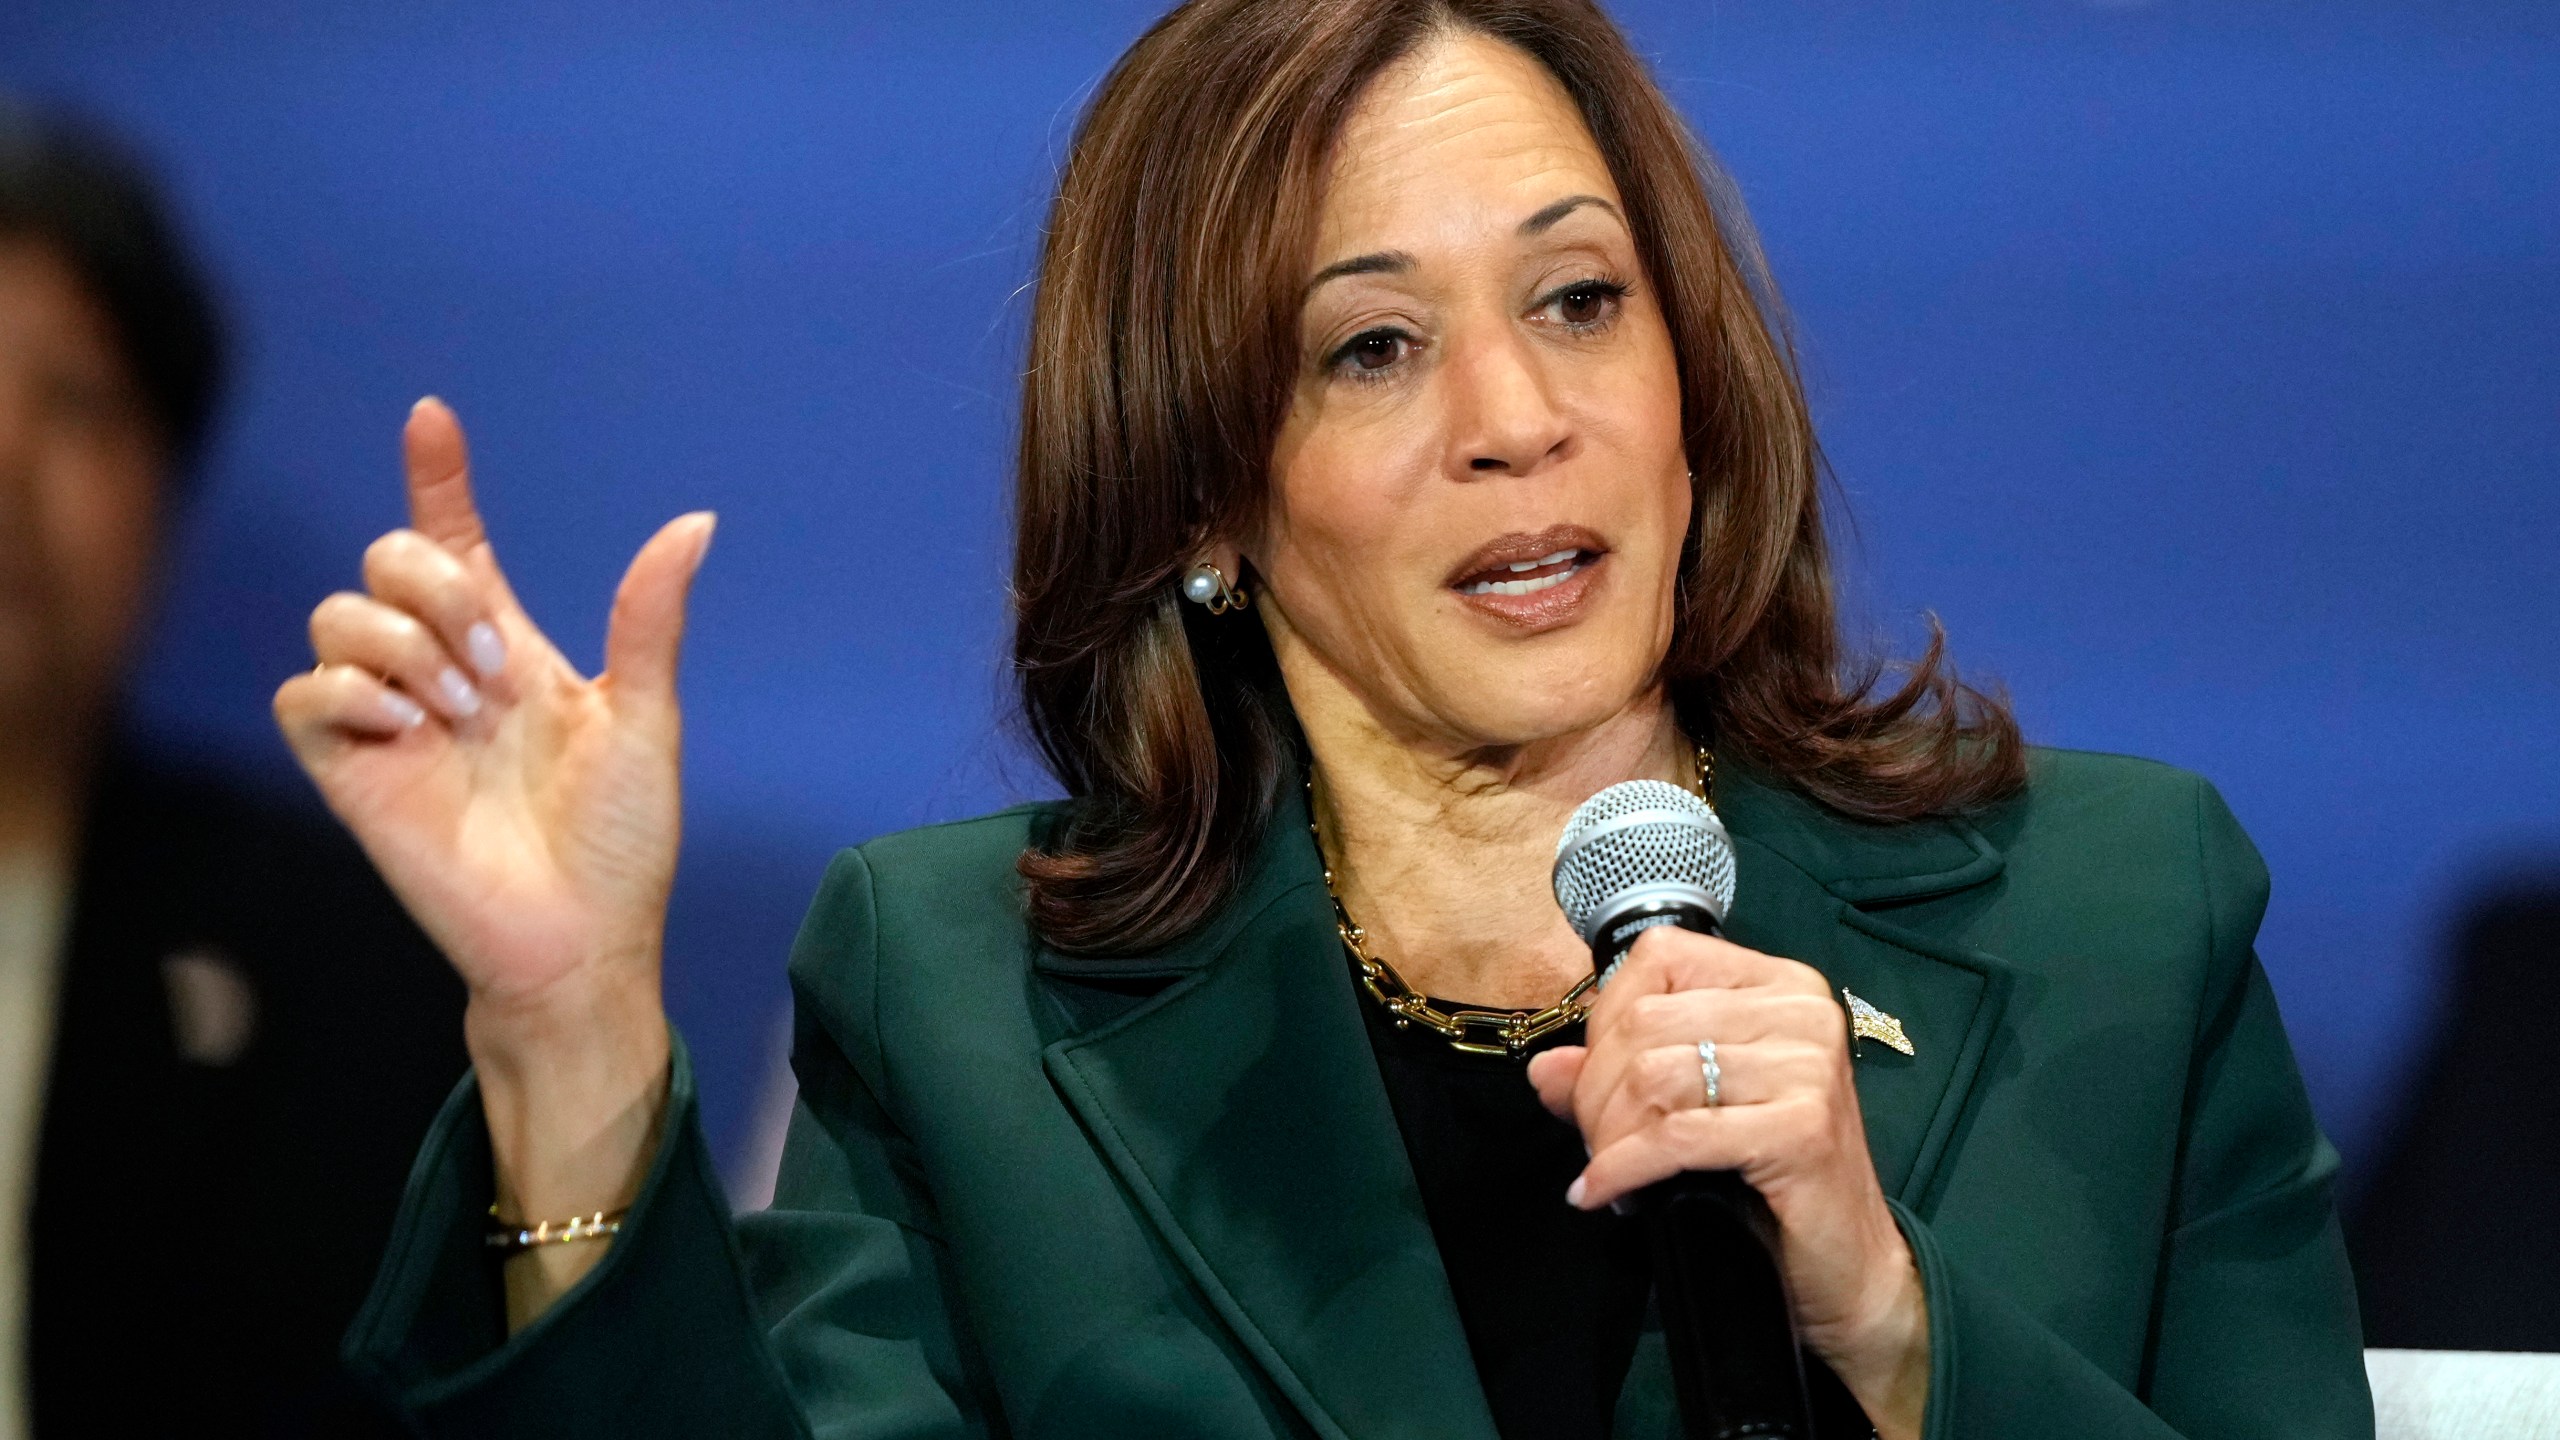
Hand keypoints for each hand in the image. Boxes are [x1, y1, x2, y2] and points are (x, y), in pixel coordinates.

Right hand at [273, 398, 713, 1323]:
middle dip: (433, 586)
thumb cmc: (619, 843)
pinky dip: (355, 697)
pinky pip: (305, 692)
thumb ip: (648, 620)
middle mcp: (441, 672)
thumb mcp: (645, 719)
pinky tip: (411, 737)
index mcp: (510, 649)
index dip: (438, 479)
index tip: (434, 417)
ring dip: (404, 647)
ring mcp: (390, 719)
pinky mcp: (349, 770)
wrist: (582, 939)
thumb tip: (695, 521)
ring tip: (462, 717)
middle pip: (384, 558)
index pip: (455, 541)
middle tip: (494, 673)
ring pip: (337, 613)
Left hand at [1526, 929, 1929, 1438]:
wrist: (1849, 1266)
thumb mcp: (1693, 1111)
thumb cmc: (1771, 1181)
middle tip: (1596, 1145)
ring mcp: (1807, 1065)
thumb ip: (1618, 1079)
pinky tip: (1603, 1194)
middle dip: (1596, 1091)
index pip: (1658, 957)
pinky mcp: (1802, 1127)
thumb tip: (1545, 1070)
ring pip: (1653, 1074)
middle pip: (1644, 1021)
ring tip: (1608, 1170)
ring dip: (1608, 1134)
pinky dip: (1624, 1168)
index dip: (1606, 1018)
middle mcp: (1800, 1010)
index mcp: (1777, 985)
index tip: (1596, 1082)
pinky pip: (1677, 1136)